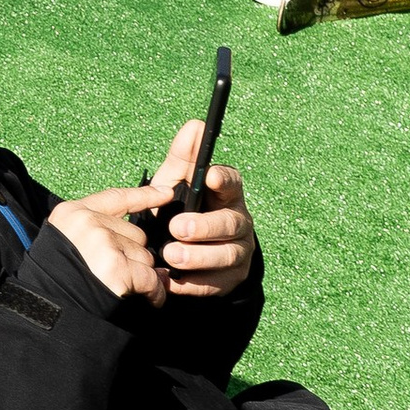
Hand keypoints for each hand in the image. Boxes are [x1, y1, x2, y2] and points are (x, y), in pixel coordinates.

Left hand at [49, 127, 253, 307]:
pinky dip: (192, 283)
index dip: (223, 179)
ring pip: (226, 256)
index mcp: (226, 194)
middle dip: (205, 226)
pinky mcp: (229, 280)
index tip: (208, 176)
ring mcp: (237, 252)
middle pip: (230, 223)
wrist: (183, 255)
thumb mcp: (176, 183)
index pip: (232, 183)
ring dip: (198, 257)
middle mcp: (238, 222)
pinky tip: (172, 280)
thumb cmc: (181, 209)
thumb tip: (194, 125)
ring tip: (171, 255)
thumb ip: (183, 158)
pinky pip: (215, 284)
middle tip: (177, 227)